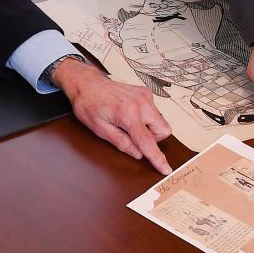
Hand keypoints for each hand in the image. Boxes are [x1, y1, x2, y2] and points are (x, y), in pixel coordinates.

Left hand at [51, 59, 172, 175]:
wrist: (87, 84)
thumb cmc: (89, 105)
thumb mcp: (100, 130)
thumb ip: (121, 143)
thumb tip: (138, 154)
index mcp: (128, 114)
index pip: (148, 141)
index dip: (157, 158)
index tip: (165, 168)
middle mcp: (141, 103)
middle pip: (163, 131)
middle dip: (152, 139)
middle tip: (133, 137)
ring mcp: (145, 96)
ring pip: (160, 121)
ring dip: (148, 128)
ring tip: (128, 123)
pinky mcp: (146, 93)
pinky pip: (154, 112)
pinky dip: (146, 118)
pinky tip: (130, 115)